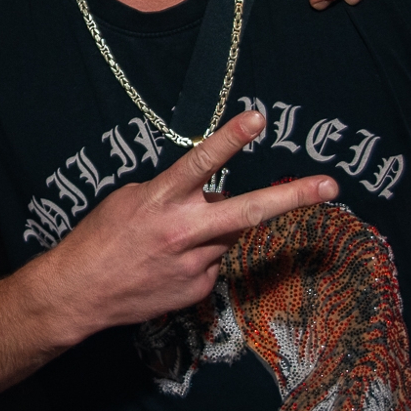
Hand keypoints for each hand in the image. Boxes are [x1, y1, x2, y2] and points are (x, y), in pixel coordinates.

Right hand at [43, 112, 338, 336]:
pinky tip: (167, 264)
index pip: (202, 162)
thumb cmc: (102, 236)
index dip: (231, 138)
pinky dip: (198, 256)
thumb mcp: (133, 199)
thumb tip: (214, 197)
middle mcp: (184, 232)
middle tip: (331, 185)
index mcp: (162, 200)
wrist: (79, 292)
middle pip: (248, 211)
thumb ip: (177, 194)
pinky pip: (212, 262)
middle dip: (293, 197)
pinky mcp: (197, 289)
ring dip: (212, 229)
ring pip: (227, 236)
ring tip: (168, 239)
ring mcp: (194, 264)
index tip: (258, 118)